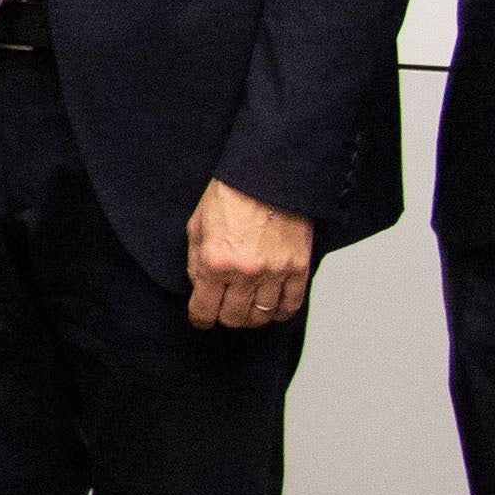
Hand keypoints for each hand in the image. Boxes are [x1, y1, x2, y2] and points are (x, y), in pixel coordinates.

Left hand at [186, 180, 319, 330]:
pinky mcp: (298, 268)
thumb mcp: (197, 227)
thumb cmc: (230, 196)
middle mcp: (245, 272)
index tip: (202, 319)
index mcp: (215, 262)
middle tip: (224, 309)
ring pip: (262, 316)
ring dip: (252, 316)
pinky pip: (291, 305)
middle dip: (225, 317)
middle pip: (235, 318)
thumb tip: (200, 289)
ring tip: (248, 307)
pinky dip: (280, 311)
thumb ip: (196, 263)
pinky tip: (272, 307)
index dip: (200, 318)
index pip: (205, 309)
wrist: (267, 175)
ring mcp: (274, 272)